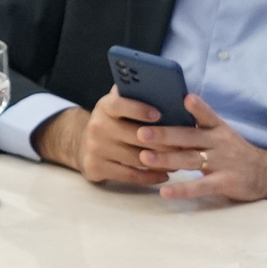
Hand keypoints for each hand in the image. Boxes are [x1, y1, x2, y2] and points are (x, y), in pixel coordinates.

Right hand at [38, 89, 169, 189]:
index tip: (159, 114)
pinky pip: (128, 175)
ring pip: (135, 158)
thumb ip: (135, 96)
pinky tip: (163, 176)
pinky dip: (149, 177)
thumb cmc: (112, 122)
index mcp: (105, 106)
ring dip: (160, 162)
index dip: (139, 109)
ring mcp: (95, 148)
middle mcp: (97, 126)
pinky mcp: (96, 167)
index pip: (120, 104)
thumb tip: (167, 90)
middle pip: (135, 136)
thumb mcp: (118, 105)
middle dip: (162, 142)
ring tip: (179, 162)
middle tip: (184, 146)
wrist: (82, 145)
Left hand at [130, 94, 266, 204]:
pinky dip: (183, 189)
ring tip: (144, 157)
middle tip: (141, 132)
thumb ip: (197, 127)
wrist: (266, 173)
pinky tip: (165, 191)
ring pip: (191, 160)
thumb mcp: (221, 133)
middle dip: (165, 135)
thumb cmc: (234, 152)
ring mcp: (222, 162)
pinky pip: (201, 186)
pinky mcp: (225, 182)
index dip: (196, 106)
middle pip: (189, 137)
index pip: (206, 114)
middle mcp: (219, 142)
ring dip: (167, 159)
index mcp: (217, 128)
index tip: (182, 98)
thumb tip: (165, 118)